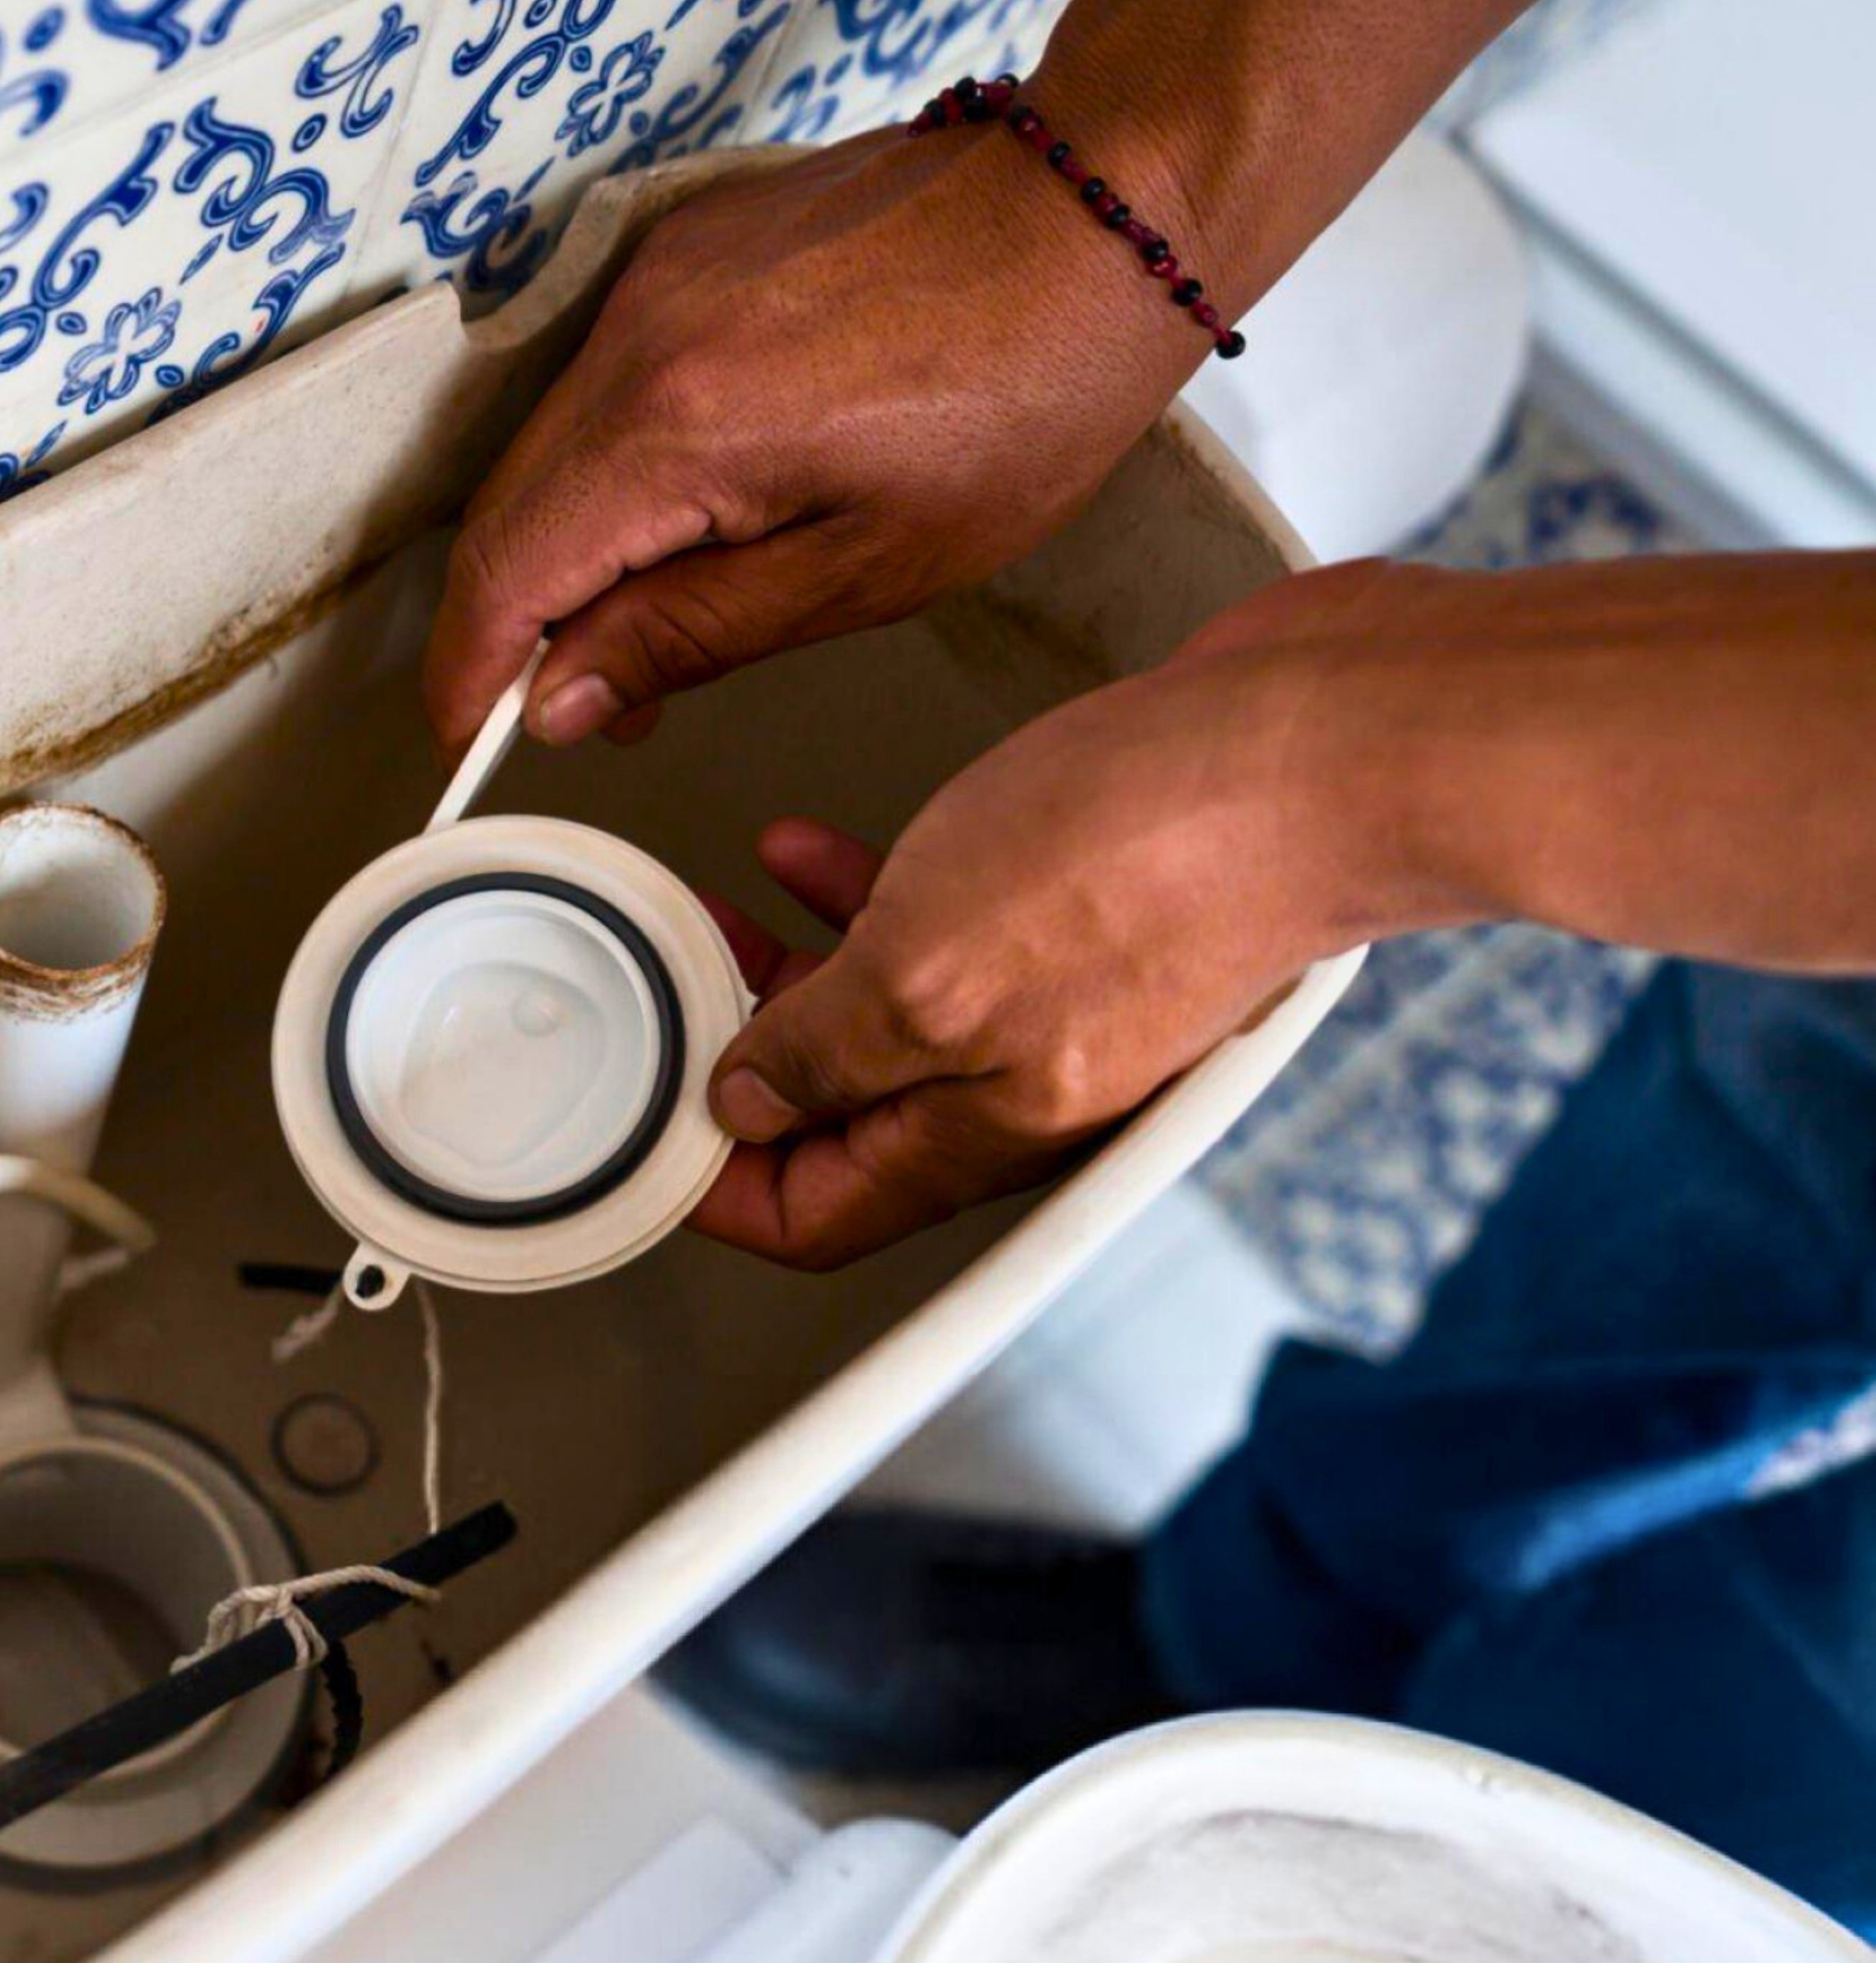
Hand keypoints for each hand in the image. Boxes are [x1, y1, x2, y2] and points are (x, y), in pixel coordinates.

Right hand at [422, 123, 1206, 755]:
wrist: (1098, 215)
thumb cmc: (1024, 396)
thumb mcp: (870, 568)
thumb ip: (691, 637)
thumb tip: (562, 702)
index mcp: (678, 429)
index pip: (507, 575)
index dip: (470, 676)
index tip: (468, 746)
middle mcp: (636, 339)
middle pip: (509, 512)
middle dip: (521, 625)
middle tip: (586, 709)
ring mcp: (653, 281)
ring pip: (549, 447)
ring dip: (573, 545)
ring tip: (658, 616)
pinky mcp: (684, 251)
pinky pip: (603, 382)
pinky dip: (617, 462)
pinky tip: (696, 506)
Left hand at [687, 562, 1417, 1269]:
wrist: (1324, 744)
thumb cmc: (1158, 852)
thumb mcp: (926, 968)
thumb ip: (827, 1047)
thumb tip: (747, 1100)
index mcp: (982, 1133)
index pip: (814, 1218)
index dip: (713, 1188)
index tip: (638, 1132)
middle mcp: (1021, 1085)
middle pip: (839, 1123)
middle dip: (733, 1071)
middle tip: (656, 1007)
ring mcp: (1053, 998)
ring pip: (879, 1020)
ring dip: (782, 978)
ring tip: (701, 924)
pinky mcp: (1077, 906)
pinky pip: (934, 929)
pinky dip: (856, 898)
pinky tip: (798, 850)